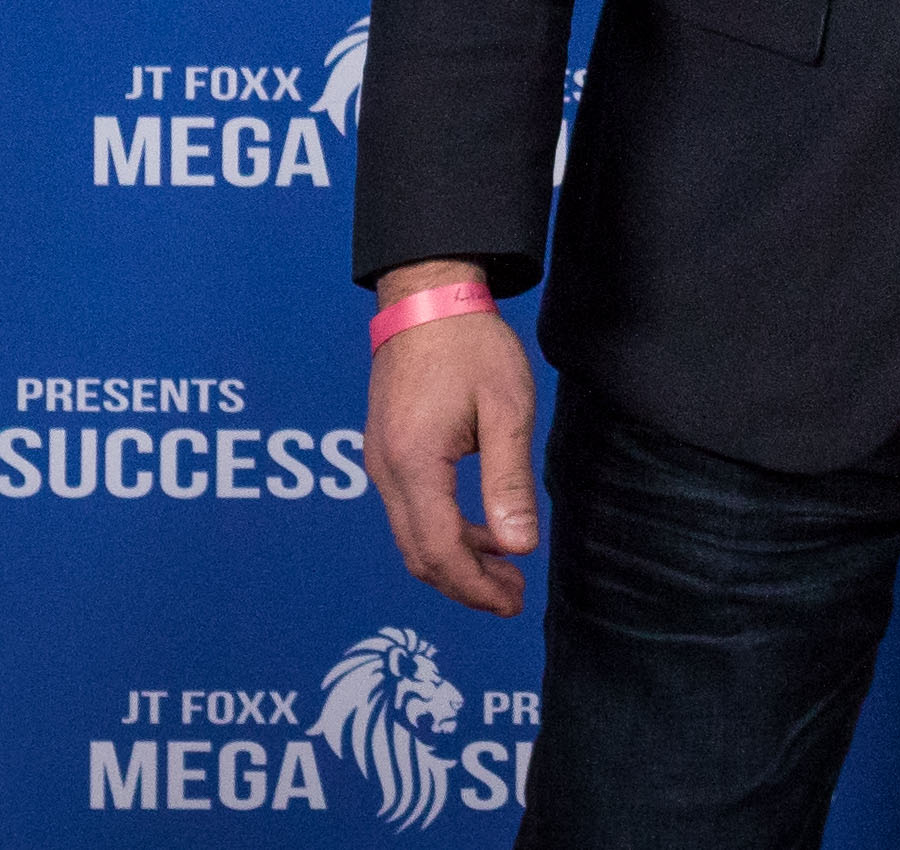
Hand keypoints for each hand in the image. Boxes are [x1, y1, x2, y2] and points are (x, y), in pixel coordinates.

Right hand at [364, 261, 540, 614]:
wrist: (427, 297)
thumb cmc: (471, 345)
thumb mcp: (506, 410)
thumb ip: (509, 482)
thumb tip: (519, 546)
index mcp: (413, 462)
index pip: (439, 550)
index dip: (475, 587)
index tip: (513, 602)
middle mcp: (385, 469)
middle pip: (418, 554)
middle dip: (465, 585)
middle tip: (513, 597)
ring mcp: (380, 461)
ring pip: (411, 537)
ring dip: (456, 561)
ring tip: (506, 569)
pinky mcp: (387, 452)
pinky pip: (410, 511)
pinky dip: (444, 533)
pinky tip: (483, 531)